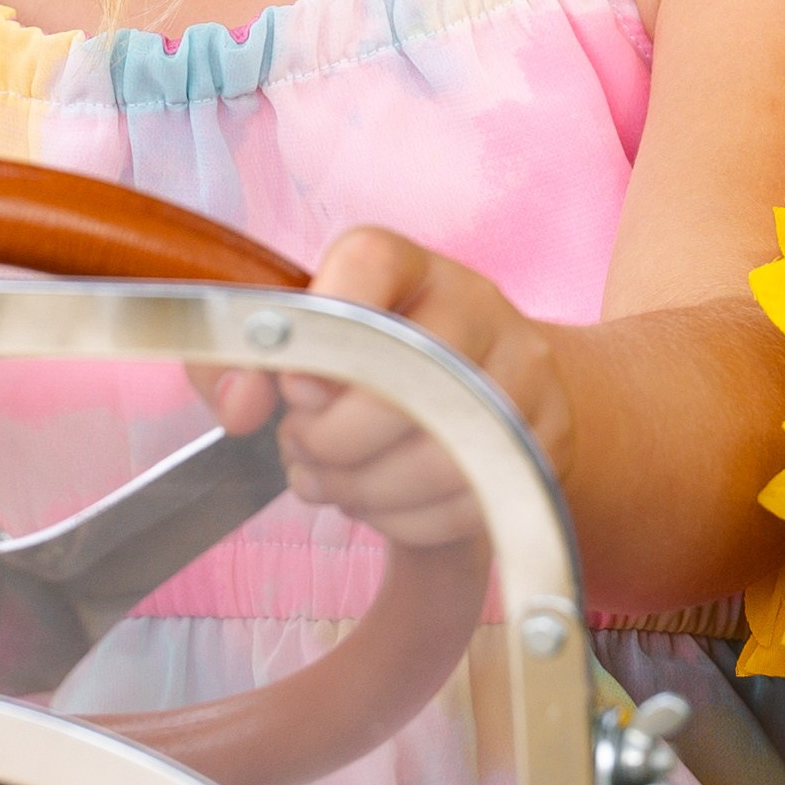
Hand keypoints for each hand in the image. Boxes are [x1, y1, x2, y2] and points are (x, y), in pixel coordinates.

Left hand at [211, 228, 572, 546]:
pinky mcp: (547, 439)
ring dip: (366, 489)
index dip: (320, 332)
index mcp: (405, 263)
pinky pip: (471, 502)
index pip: (370, 263)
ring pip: (441, 455)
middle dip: (333, 439)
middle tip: (302, 447)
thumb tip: (240, 402)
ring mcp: (522, 370)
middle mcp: (475, 302)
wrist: (480, 383)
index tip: (291, 385)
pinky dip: (409, 521)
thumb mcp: (298, 342)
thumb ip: (237, 359)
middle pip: (406, 379)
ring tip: (332, 480)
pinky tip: (380, 501)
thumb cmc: (366, 362)